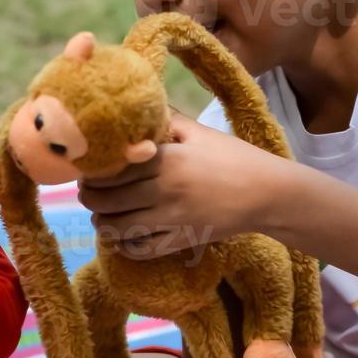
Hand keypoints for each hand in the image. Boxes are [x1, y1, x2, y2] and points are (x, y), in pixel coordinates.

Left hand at [78, 113, 287, 259]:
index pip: (112, 168)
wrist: (268, 193)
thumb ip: (165, 120)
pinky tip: (121, 237)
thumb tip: (135, 108)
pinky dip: (124, 246)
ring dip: (102, 221)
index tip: (89, 167)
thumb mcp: (199, 132)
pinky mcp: (181, 242)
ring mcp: (171, 221)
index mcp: (166, 160)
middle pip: (107, 199)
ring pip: (118, 228)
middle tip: (89, 191)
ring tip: (102, 214)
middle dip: (91, 196)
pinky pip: (141, 250)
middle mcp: (164, 191)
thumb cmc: (234, 157)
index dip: (93, 170)